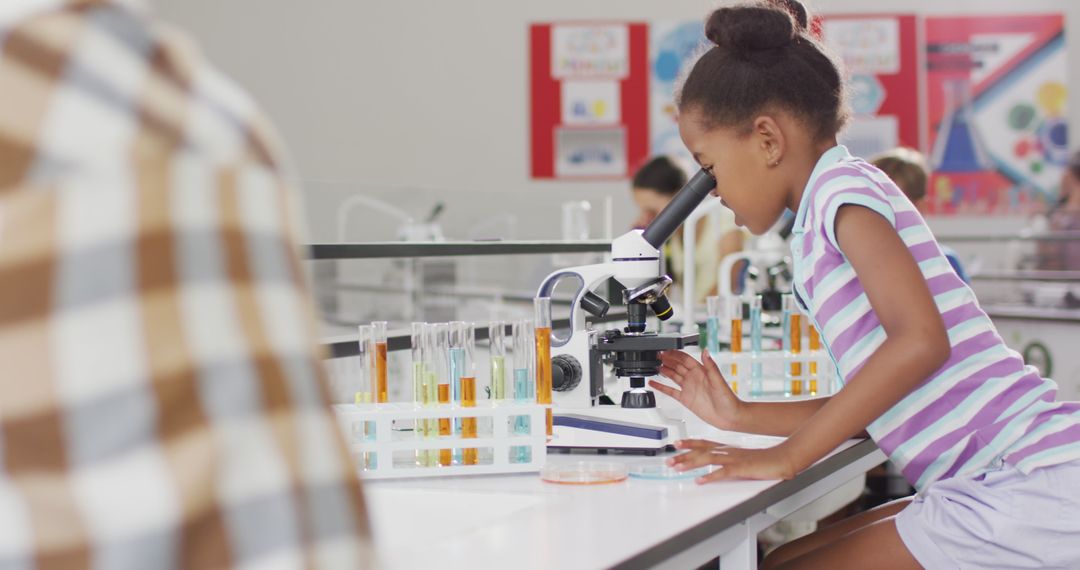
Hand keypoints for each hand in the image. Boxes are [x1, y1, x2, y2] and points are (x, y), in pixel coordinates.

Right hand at [650, 350, 741, 430]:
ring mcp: (688, 388)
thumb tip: (705, 351)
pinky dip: (661, 387)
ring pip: (672, 376)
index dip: (675, 354)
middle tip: (655, 355)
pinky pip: (671, 391)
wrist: (729, 417)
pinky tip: (653, 383)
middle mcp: (693, 378)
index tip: (665, 350)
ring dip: (663, 370)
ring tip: (652, 366)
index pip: (685, 359)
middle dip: (666, 360)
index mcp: (701, 371)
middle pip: (677, 366)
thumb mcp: (718, 381)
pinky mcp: (685, 399)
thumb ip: (711, 366)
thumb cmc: (728, 399)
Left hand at [667, 439, 796, 483]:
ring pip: (707, 459)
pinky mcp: (741, 468)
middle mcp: (727, 451)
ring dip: (691, 463)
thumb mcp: (741, 458)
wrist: (782, 459)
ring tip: (677, 468)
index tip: (676, 444)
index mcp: (727, 448)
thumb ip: (728, 459)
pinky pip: (723, 472)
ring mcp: (734, 459)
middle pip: (701, 451)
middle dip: (683, 456)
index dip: (689, 443)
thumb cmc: (763, 460)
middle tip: (669, 461)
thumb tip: (715, 466)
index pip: (704, 443)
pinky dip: (710, 476)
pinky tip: (700, 480)